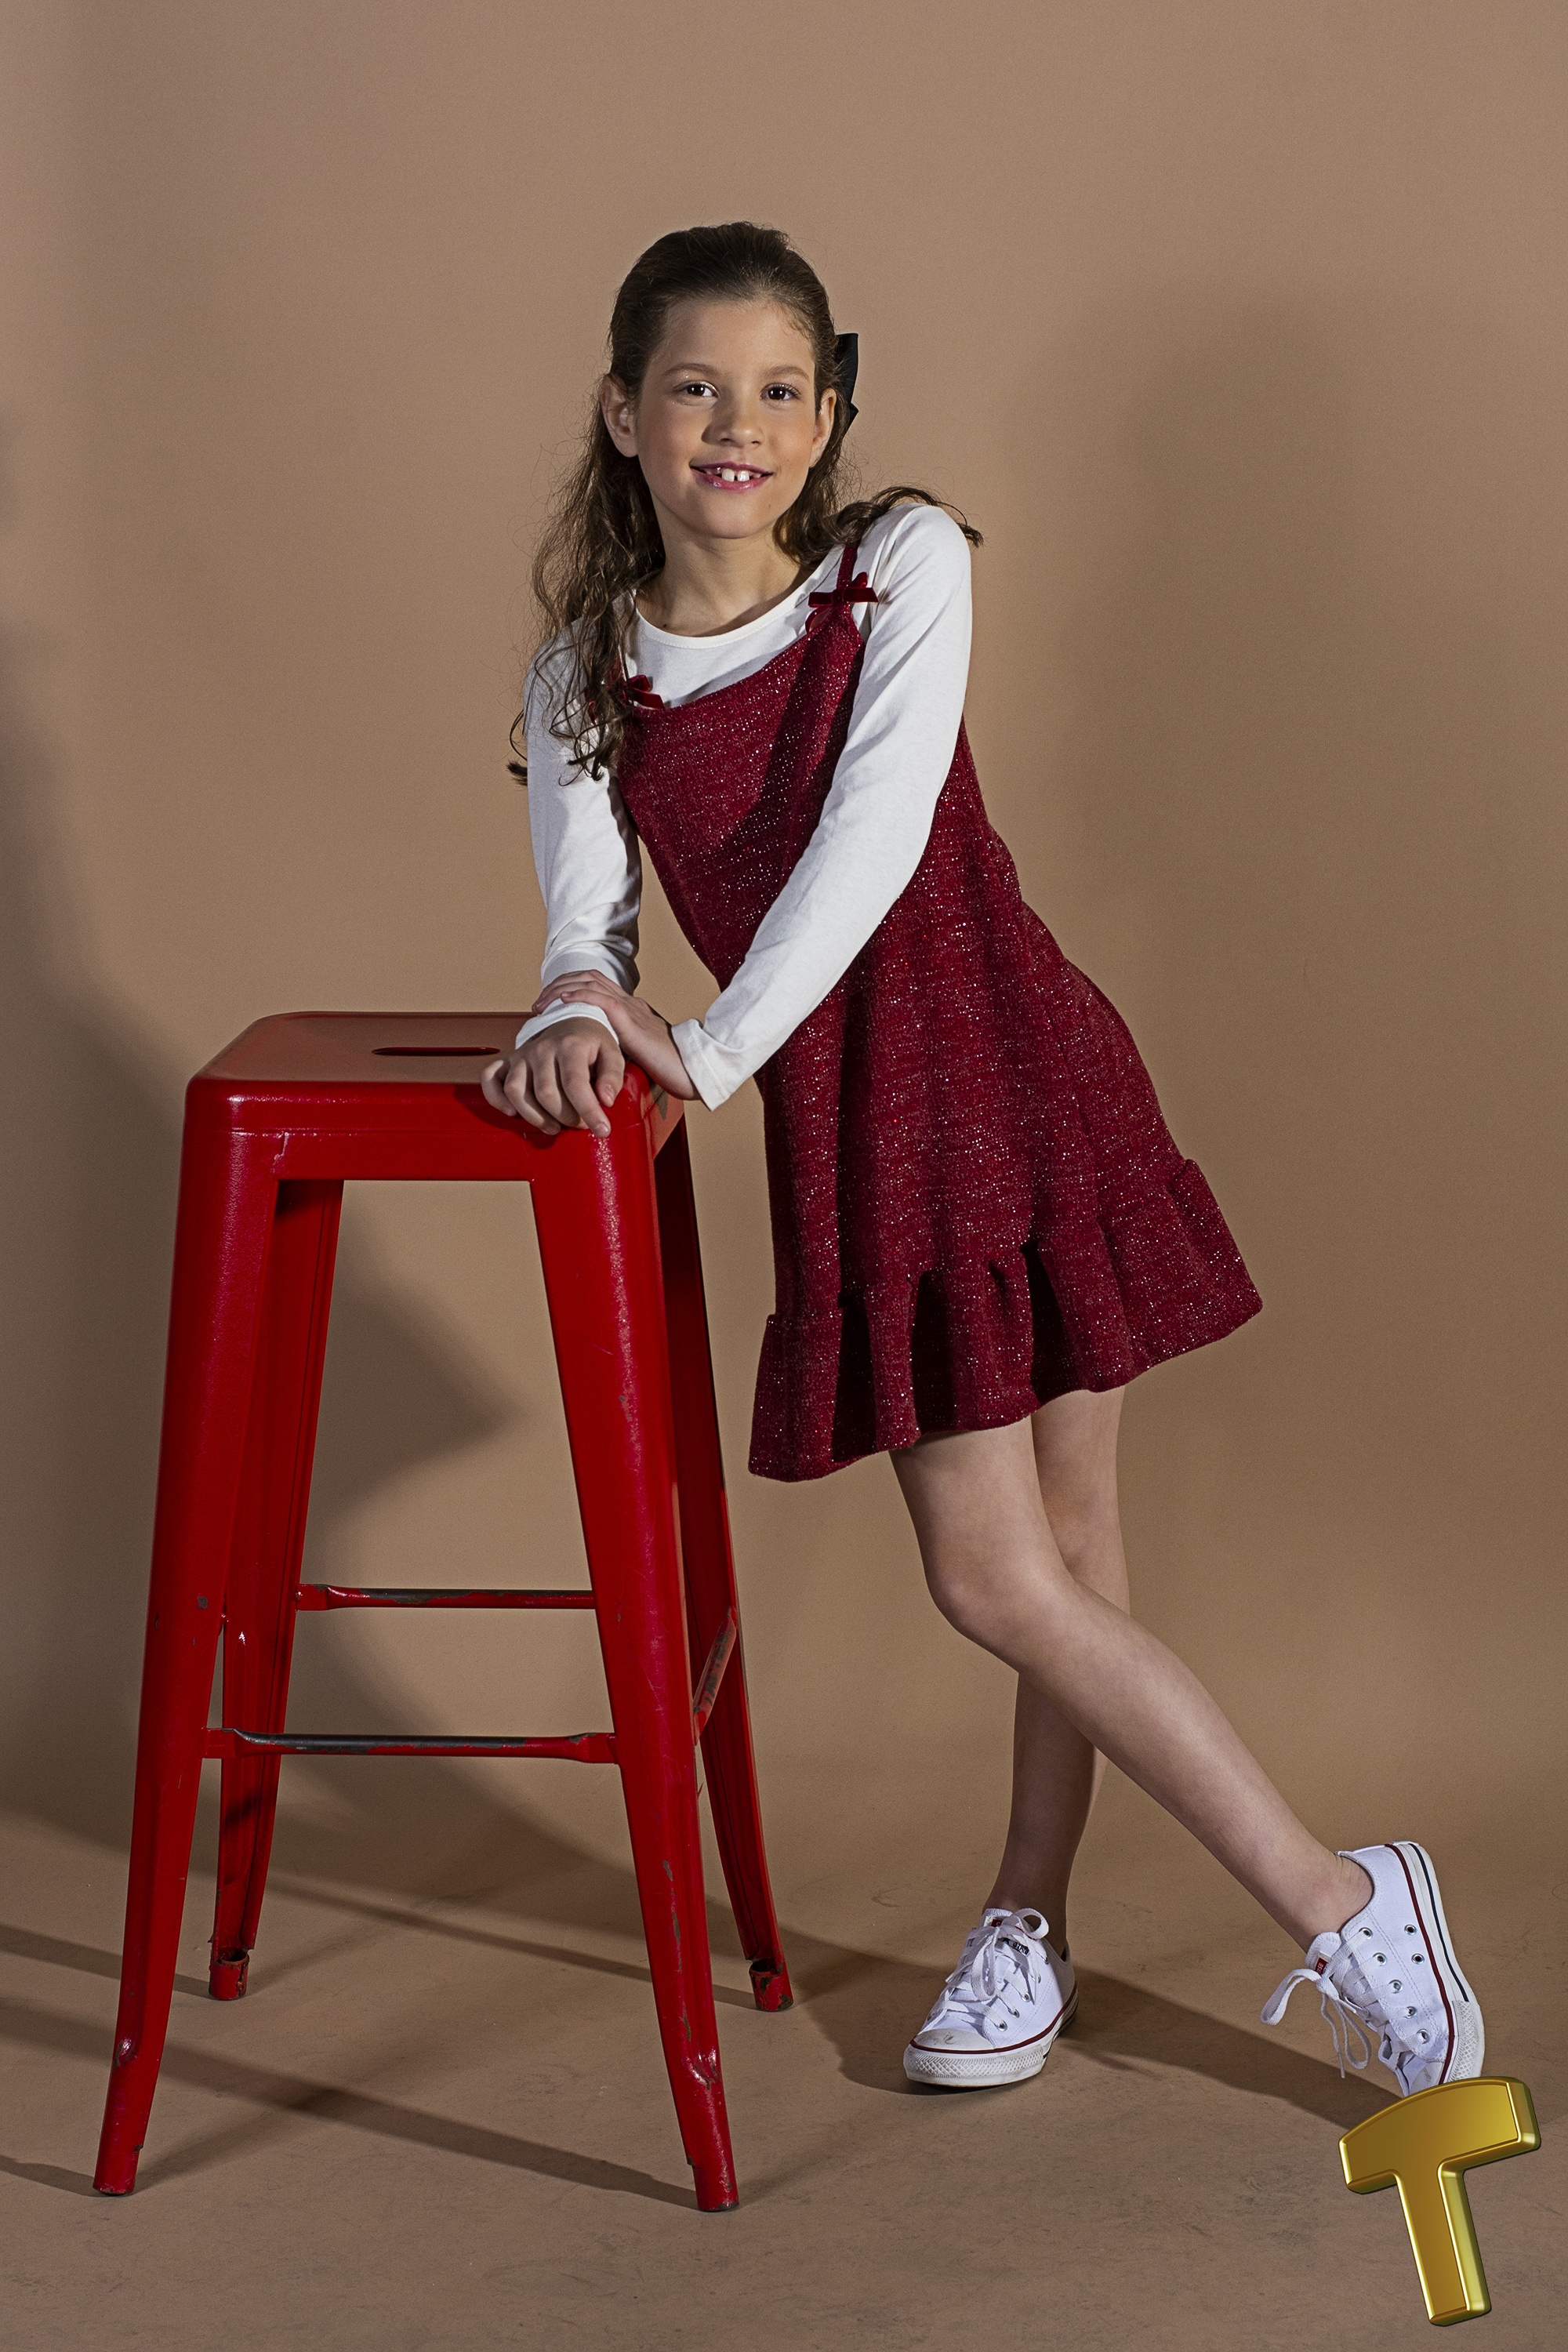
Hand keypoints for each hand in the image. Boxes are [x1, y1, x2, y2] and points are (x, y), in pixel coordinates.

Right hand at [481, 1018, 625, 1137]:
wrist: (571, 1021)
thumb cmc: (592, 1044)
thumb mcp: (612, 1054)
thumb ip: (613, 1077)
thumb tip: (605, 1100)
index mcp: (570, 1046)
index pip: (576, 1084)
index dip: (589, 1111)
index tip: (602, 1131)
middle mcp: (542, 1048)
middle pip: (546, 1094)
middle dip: (566, 1117)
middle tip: (581, 1124)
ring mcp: (522, 1054)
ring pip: (516, 1091)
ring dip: (535, 1117)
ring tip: (554, 1126)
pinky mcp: (508, 1061)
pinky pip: (490, 1079)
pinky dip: (495, 1099)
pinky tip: (512, 1113)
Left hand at [524, 971, 697, 1103]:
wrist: (696, 1069)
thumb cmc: (672, 1069)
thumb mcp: (639, 1056)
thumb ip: (620, 1051)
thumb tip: (600, 1062)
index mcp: (632, 1010)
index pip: (596, 986)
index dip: (570, 988)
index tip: (549, 1004)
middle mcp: (630, 1003)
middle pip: (588, 978)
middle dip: (559, 985)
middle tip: (539, 1003)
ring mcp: (631, 1010)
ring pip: (590, 983)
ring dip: (561, 989)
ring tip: (543, 1002)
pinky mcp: (632, 1022)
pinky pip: (602, 999)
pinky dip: (579, 996)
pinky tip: (563, 1001)